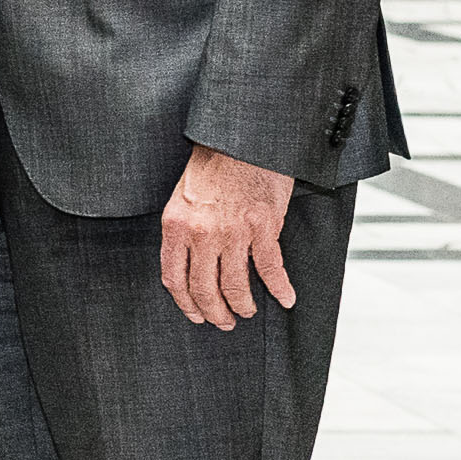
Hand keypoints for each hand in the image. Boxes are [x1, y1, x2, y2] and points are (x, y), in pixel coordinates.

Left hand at [158, 143, 298, 330]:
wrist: (240, 137)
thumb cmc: (212, 164)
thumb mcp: (183, 197)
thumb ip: (184, 230)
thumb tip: (189, 262)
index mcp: (176, 226)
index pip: (174, 278)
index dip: (186, 303)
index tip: (195, 314)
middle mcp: (201, 233)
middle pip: (204, 288)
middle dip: (214, 312)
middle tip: (224, 322)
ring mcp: (233, 232)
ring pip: (235, 285)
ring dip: (243, 305)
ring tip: (247, 312)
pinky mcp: (263, 226)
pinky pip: (271, 268)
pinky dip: (280, 288)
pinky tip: (286, 299)